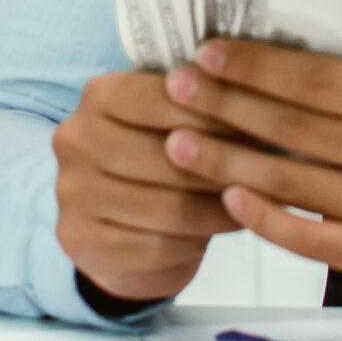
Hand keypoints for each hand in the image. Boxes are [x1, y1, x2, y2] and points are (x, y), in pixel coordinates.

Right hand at [52, 69, 245, 302]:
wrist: (120, 227)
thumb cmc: (157, 161)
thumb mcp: (172, 121)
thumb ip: (201, 106)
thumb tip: (259, 98)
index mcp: (98, 94)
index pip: (161, 97)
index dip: (214, 112)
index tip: (260, 123)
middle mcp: (75, 139)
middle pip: (167, 156)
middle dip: (225, 165)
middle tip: (269, 171)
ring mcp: (71, 192)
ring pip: (168, 207)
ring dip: (221, 208)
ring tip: (257, 202)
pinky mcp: (79, 239)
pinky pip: (156, 245)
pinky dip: (199, 240)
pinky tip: (222, 231)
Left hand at [162, 40, 341, 298]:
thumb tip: (270, 45)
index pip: (318, 79)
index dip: (258, 65)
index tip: (209, 52)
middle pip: (295, 127)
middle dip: (227, 104)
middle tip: (176, 88)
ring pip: (290, 180)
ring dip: (226, 160)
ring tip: (178, 141)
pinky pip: (306, 236)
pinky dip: (262, 216)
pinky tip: (227, 195)